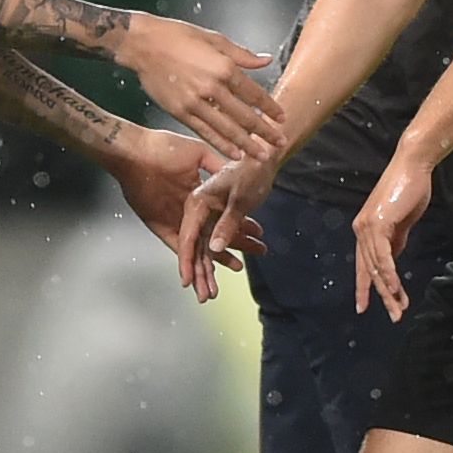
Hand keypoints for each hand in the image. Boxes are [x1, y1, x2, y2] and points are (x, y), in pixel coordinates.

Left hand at [99, 126, 227, 296]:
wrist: (137, 150)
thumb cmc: (165, 146)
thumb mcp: (199, 154)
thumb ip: (216, 165)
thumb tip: (233, 170)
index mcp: (199, 197)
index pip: (222, 219)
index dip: (240, 229)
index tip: (258, 237)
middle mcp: (188, 212)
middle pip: (210, 240)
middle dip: (226, 256)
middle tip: (242, 268)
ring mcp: (174, 220)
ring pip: (193, 250)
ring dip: (204, 270)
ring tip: (216, 287)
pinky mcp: (159, 225)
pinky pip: (177, 248)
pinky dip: (186, 263)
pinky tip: (197, 276)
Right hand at [112, 11, 284, 166]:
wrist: (143, 44)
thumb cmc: (177, 36)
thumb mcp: (214, 38)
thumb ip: (242, 54)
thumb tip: (266, 60)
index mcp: (224, 67)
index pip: (254, 93)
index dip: (270, 108)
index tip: (281, 117)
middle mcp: (212, 87)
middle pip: (245, 116)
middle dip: (264, 132)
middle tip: (279, 143)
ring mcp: (195, 102)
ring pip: (227, 129)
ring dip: (247, 145)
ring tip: (261, 156)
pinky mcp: (181, 112)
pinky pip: (205, 132)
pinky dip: (221, 144)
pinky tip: (234, 154)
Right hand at [176, 154, 281, 297]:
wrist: (265, 157)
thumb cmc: (252, 172)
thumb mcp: (240, 200)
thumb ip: (227, 224)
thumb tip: (215, 249)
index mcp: (197, 202)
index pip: (188, 238)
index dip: (187, 262)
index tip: (187, 283)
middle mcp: (199, 208)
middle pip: (198, 246)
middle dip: (204, 272)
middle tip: (209, 296)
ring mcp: (209, 211)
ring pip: (211, 243)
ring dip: (222, 262)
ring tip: (226, 283)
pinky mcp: (221, 212)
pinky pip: (223, 234)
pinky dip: (235, 246)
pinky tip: (248, 255)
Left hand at [353, 157, 432, 319]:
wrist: (413, 167)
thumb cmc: (410, 190)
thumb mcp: (402, 222)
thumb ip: (396, 241)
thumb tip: (393, 259)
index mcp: (365, 230)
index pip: (364, 265)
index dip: (364, 287)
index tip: (364, 307)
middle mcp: (361, 230)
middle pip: (370, 270)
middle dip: (381, 296)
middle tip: (393, 316)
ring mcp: (367, 227)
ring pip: (376, 267)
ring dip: (389, 291)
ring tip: (399, 309)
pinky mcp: (378, 224)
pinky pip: (383, 256)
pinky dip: (390, 274)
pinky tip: (395, 288)